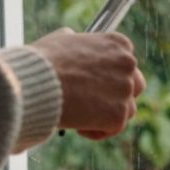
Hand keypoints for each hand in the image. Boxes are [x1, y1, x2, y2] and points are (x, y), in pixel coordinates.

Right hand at [30, 28, 144, 138]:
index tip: (93, 83)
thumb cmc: (42, 62)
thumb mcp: (62, 40)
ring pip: (128, 109)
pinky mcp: (119, 115)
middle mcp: (127, 64)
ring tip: (81, 114)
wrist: (35, 84)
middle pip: (134, 85)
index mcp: (117, 43)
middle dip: (116, 95)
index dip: (109, 76)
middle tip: (92, 102)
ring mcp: (125, 90)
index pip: (125, 63)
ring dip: (108, 114)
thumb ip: (77, 41)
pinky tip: (77, 126)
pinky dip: (97, 130)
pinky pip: (114, 128)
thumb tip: (73, 38)